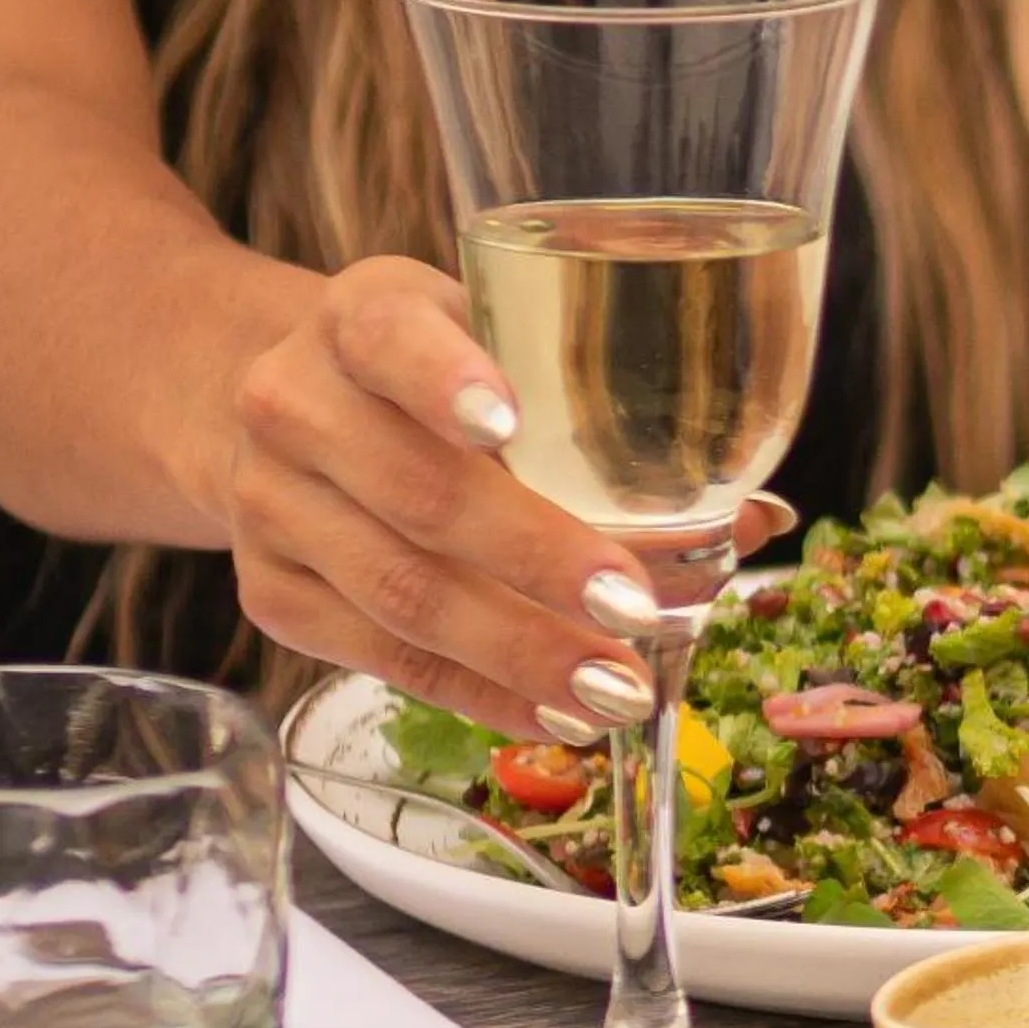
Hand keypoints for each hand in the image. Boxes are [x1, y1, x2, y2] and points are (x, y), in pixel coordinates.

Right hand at [225, 257, 793, 739]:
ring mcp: (270, 503)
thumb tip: (758, 517)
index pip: (388, 335)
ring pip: (402, 592)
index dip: (445, 377)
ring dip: (522, 652)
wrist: (294, 409)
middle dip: (539, 560)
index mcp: (359, 314)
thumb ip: (608, 416)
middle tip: (637, 607)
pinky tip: (553, 712)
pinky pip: (383, 657)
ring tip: (618, 689)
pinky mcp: (271, 592)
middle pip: (419, 493)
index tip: (507, 418)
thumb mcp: (502, 347)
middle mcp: (295, 402)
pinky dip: (478, 692)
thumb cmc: (437, 374)